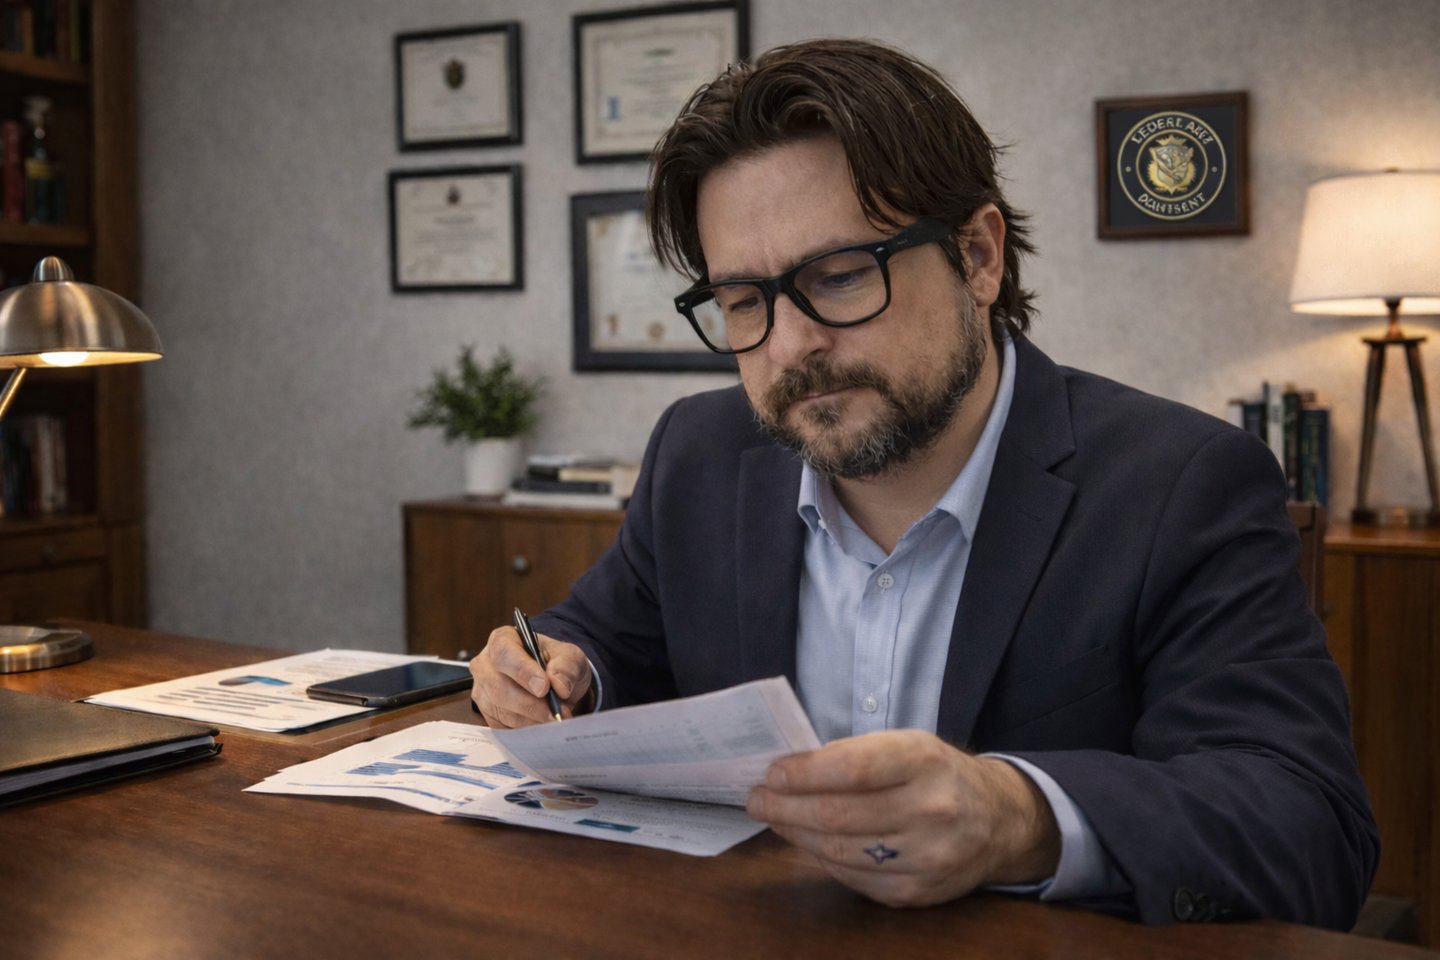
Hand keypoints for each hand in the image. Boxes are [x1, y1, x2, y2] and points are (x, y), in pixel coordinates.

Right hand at [469, 626, 593, 727]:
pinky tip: (542, 722)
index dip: (523, 672)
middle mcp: (485, 664)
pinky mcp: (488, 713)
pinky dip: (526, 728)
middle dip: (531, 704)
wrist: (555, 683)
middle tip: (557, 712)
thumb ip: (567, 666)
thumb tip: (558, 686)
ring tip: (555, 717)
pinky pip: (503, 726)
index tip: (544, 688)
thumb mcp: (570, 657)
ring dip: (532, 718)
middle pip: (499, 687)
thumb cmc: (557, 664)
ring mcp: (483, 690)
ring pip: (501, 710)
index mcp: (503, 640)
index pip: (504, 654)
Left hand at [745, 729, 1059, 906]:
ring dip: (796, 834)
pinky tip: (809, 841)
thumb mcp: (907, 745)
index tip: (772, 773)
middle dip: (786, 806)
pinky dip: (823, 859)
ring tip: (774, 817)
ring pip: (840, 851)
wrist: (998, 821)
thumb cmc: (938, 774)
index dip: (806, 773)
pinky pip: (853, 878)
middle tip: (757, 798)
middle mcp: (931, 811)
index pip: (855, 769)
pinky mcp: (916, 893)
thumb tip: (790, 769)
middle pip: (839, 815)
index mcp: (925, 763)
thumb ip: (854, 753)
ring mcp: (926, 858)